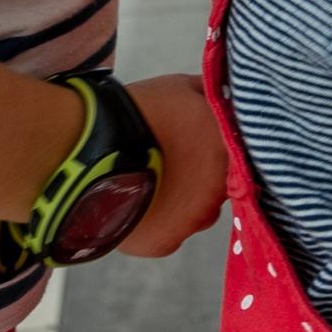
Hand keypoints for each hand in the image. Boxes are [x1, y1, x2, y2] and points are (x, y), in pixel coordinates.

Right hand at [118, 71, 224, 257]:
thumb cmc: (137, 114)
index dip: (219, 149)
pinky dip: (157, 221)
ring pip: (195, 214)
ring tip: (152, 180)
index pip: (241, 156)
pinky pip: (168, 234)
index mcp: (228, 152)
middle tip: (172, 160)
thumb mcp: (182, 87)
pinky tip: (139, 201)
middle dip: (202, 176)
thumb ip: (212, 95)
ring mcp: (192, 222)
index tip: (201, 142)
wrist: (90, 152)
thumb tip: (226, 95)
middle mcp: (219, 193)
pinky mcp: (164, 243)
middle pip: (220, 187)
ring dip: (181, 201)